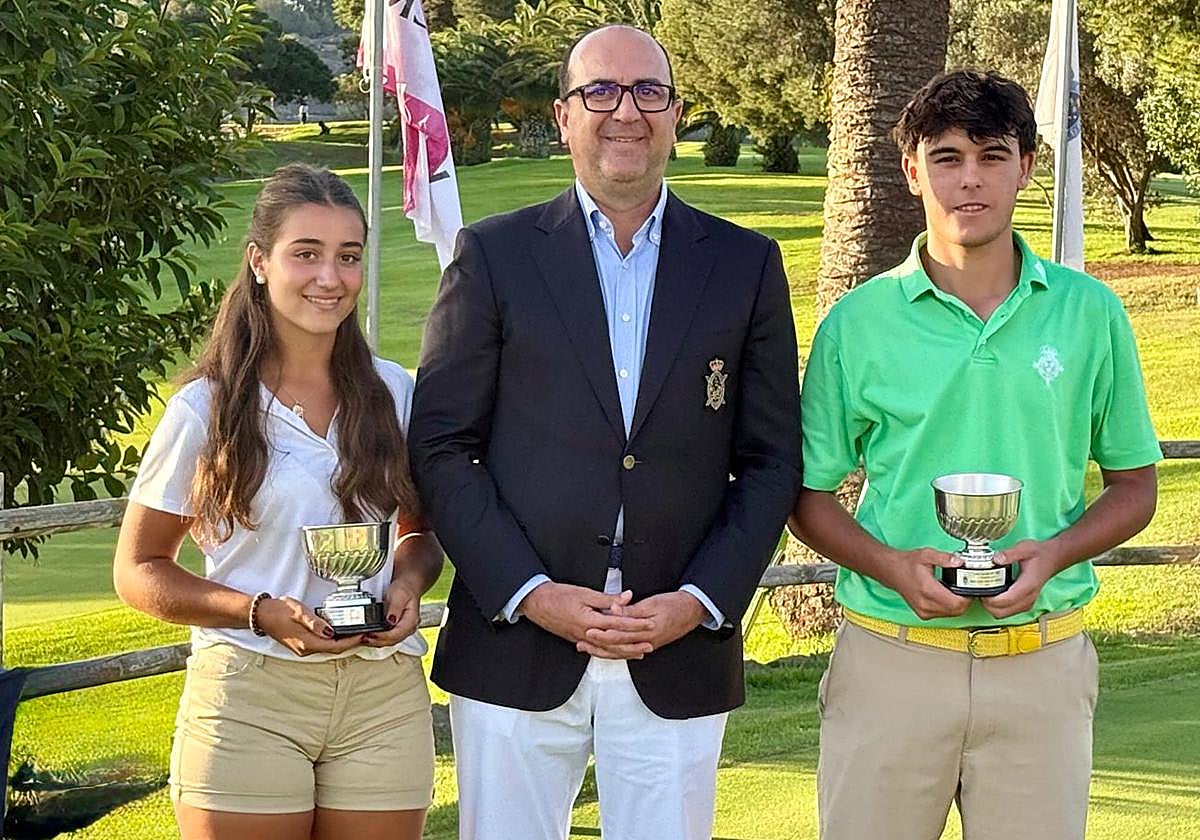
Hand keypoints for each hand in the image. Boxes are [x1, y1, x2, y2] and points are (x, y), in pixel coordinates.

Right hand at [255, 596, 363, 655]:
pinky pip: (321, 645)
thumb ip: (316, 623)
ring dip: (343, 642)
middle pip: (334, 650)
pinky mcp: (301, 644)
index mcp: (307, 643)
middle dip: (351, 643)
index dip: (352, 642)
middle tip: (365, 634)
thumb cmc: (278, 610)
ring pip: (328, 648)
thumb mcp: (299, 612)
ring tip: (356, 632)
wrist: (261, 614)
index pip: (335, 646)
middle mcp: (305, 649)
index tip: (364, 635)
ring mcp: (302, 649)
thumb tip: (330, 632)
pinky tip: (339, 633)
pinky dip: (333, 641)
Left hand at [363, 579, 422, 646]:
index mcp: (411, 621)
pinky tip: (370, 637)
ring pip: (389, 642)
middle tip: (363, 637)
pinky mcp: (398, 630)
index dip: (382, 636)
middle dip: (377, 641)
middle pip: (392, 641)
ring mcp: (403, 630)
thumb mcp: (398, 595)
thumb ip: (394, 608)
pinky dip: (378, 639)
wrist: (406, 586)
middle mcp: (409, 628)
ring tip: (364, 638)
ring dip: (376, 642)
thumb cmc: (404, 589)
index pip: (396, 634)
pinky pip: (388, 638)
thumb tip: (390, 621)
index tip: (371, 634)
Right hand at [520, 583, 654, 653]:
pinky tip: (616, 653)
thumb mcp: (585, 593)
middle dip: (634, 644)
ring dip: (624, 652)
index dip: (636, 624)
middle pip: (615, 642)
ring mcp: (581, 639)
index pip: (618, 624)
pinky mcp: (577, 641)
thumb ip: (607, 598)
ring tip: (639, 653)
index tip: (649, 624)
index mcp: (589, 620)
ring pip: (607, 650)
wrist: (537, 603)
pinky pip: (597, 651)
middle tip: (650, 644)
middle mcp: (586, 634)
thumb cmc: (558, 596)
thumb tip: (626, 597)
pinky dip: (609, 653)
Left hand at [578, 591, 706, 658]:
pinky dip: (616, 651)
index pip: (618, 635)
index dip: (601, 634)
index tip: (588, 631)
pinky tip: (607, 651)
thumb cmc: (674, 605)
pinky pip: (628, 651)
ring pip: (621, 652)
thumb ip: (631, 610)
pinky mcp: (649, 644)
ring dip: (603, 650)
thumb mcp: (651, 604)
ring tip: (588, 648)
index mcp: (646, 631)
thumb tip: (614, 611)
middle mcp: (646, 642)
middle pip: (617, 647)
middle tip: (582, 643)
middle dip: (597, 646)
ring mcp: (648, 645)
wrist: (692, 611)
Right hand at [881, 548, 971, 620]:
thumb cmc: (907, 563)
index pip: (957, 603)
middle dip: (964, 600)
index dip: (967, 596)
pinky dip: (949, 607)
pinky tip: (945, 596)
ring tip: (954, 591)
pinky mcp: (923, 615)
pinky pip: (944, 615)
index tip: (968, 586)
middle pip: (957, 610)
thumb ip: (944, 558)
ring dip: (957, 604)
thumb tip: (959, 562)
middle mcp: (925, 604)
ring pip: (951, 614)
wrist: (892, 571)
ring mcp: (924, 611)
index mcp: (928, 589)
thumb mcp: (926, 555)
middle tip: (963, 587)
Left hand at [980, 539, 1061, 618]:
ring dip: (991, 607)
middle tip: (981, 591)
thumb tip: (996, 559)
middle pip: (1001, 612)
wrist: (1052, 559)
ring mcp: (1027, 603)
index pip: (1006, 601)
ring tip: (986, 593)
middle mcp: (1028, 598)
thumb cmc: (1039, 554)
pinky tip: (994, 595)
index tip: (981, 590)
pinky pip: (1007, 612)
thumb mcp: (1025, 548)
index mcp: (1027, 585)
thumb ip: (1010, 553)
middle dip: (987, 604)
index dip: (990, 599)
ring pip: (1003, 614)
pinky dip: (997, 607)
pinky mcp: (1024, 604)